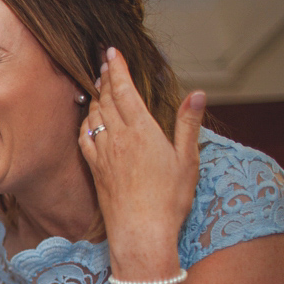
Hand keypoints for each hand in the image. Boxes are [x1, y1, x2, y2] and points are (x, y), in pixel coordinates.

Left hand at [80, 47, 205, 276]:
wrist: (140, 232)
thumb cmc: (169, 199)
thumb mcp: (188, 159)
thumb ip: (189, 124)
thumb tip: (198, 92)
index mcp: (142, 131)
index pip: (125, 90)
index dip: (117, 69)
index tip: (111, 52)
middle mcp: (118, 138)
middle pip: (107, 99)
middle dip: (105, 77)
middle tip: (102, 61)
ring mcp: (103, 154)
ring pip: (94, 116)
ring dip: (95, 97)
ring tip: (97, 85)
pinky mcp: (95, 170)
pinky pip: (85, 139)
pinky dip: (86, 123)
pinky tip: (88, 121)